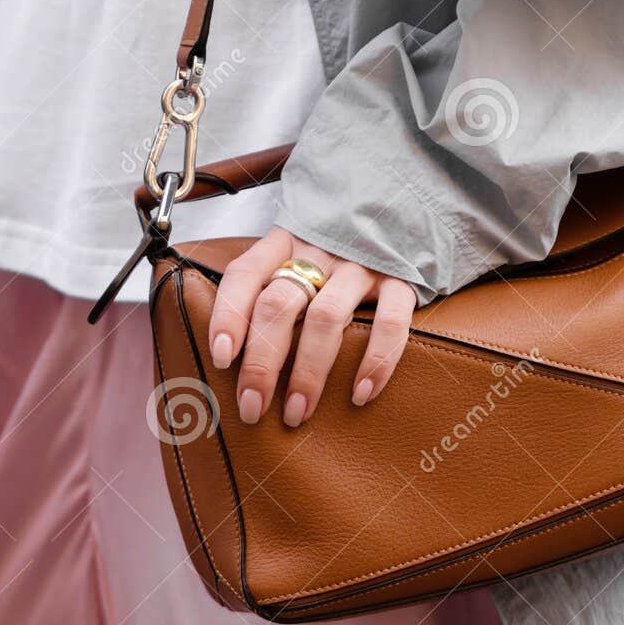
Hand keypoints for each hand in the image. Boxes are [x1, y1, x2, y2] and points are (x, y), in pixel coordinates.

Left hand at [206, 227, 416, 427]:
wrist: (402, 212)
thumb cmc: (336, 253)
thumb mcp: (296, 256)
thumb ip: (268, 289)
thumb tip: (230, 357)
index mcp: (285, 243)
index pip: (244, 273)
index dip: (228, 314)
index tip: (222, 358)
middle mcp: (319, 253)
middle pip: (278, 305)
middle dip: (261, 362)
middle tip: (253, 408)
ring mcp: (361, 265)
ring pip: (326, 318)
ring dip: (308, 371)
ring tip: (297, 412)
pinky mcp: (401, 280)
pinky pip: (390, 324)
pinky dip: (375, 362)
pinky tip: (360, 394)